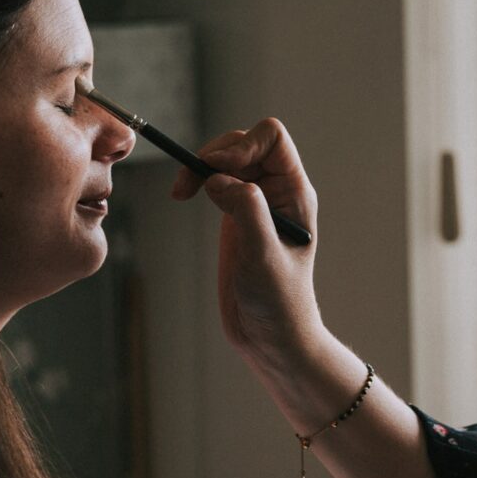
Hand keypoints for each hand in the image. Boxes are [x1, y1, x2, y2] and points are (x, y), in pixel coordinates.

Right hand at [170, 118, 323, 365]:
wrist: (271, 337)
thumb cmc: (278, 301)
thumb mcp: (263, 255)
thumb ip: (246, 211)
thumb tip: (218, 178)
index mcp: (295, 193)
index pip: (271, 140)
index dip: (241, 145)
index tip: (217, 170)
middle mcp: (277, 192)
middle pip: (244, 143)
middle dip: (214, 154)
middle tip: (189, 184)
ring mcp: (255, 203)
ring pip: (226, 159)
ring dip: (200, 166)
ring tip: (181, 191)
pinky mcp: (235, 217)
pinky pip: (216, 180)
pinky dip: (196, 180)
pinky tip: (183, 195)